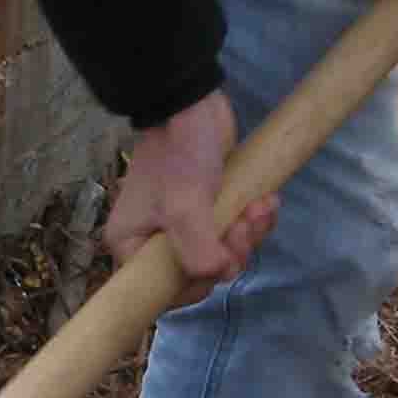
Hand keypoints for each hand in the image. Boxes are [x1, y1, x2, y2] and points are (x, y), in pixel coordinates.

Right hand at [106, 87, 272, 306]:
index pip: (163, 291)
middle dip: (230, 252)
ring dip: (248, 234)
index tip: (219, 261)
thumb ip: (199, 252)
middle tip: (243, 224)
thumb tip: (221, 274)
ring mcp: (183, 227)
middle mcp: (153, 242)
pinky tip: (265, 202)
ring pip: (223, 252)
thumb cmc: (178, 158)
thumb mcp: (184, 208)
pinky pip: (235, 232)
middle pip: (199, 273)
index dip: (197, 284)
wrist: (191, 106)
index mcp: (131, 246)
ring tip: (258, 207)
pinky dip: (254, 221)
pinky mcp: (209, 211)